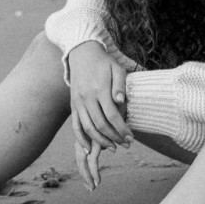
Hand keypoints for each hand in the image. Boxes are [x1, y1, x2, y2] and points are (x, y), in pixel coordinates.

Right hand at [68, 41, 132, 188]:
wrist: (82, 54)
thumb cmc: (104, 63)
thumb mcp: (116, 68)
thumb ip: (120, 85)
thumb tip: (120, 101)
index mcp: (99, 89)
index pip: (112, 115)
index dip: (122, 129)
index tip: (131, 138)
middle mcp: (86, 98)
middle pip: (100, 125)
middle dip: (114, 138)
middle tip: (126, 145)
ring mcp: (77, 103)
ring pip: (87, 128)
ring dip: (100, 141)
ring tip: (113, 148)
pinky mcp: (73, 105)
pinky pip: (75, 126)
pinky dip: (81, 139)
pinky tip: (89, 149)